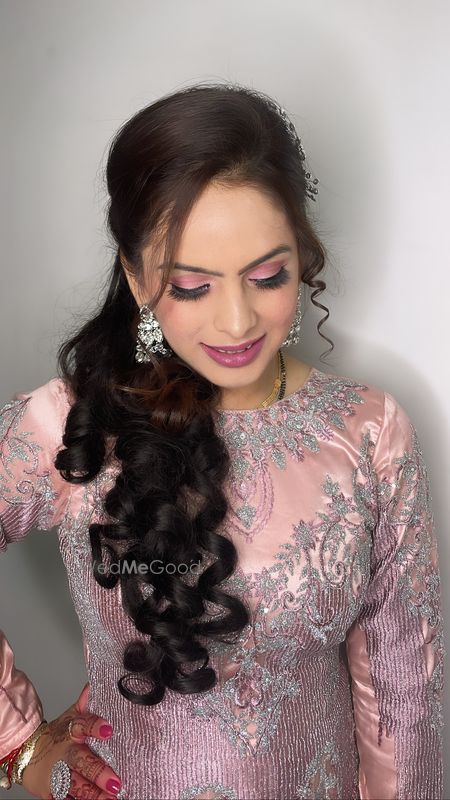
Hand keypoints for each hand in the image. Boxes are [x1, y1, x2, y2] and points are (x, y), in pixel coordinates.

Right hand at [21, 682, 122, 799]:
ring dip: (94, 794)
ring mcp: (59, 774)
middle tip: (115, 782)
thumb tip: (95, 684)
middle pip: (82, 762)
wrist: (27, 753)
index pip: (84, 725)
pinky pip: (68, 799)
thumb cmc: (57, 734)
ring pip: (77, 786)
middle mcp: (66, 753)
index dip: (95, 727)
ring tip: (111, 798)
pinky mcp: (53, 792)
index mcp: (72, 731)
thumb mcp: (71, 716)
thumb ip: (86, 703)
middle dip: (98, 772)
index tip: (108, 730)